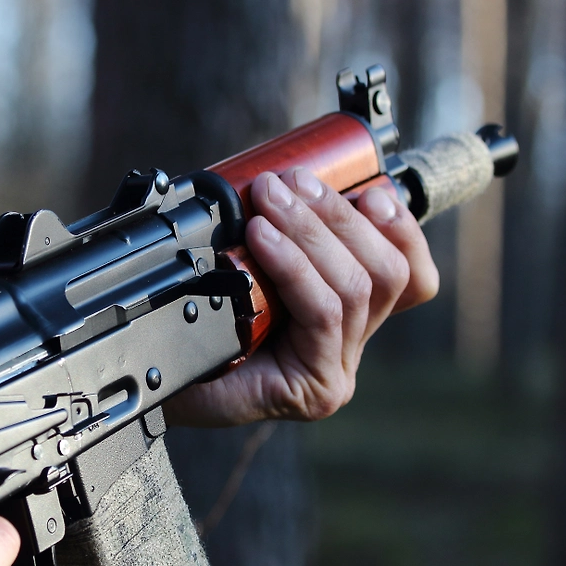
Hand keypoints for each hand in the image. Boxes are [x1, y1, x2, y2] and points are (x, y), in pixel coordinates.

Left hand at [164, 167, 438, 426]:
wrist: (155, 378)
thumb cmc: (198, 321)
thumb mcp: (250, 262)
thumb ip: (287, 233)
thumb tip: (294, 177)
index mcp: (350, 317)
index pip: (410, 275)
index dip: (401, 229)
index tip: (371, 190)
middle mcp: (352, 347)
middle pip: (387, 272)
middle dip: (340, 216)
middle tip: (289, 182)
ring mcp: (337, 371)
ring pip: (356, 288)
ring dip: (312, 232)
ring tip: (270, 201)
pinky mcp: (317, 388)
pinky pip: (322, 313)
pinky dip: (294, 267)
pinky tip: (263, 239)